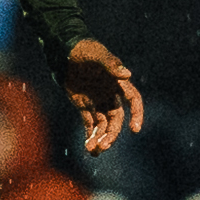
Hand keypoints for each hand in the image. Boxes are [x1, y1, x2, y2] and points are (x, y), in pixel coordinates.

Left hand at [61, 39, 152, 156]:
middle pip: (116, 119)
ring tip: (93, 150)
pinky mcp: (84, 106)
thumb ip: (110, 64)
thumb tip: (127, 75)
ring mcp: (97, 101)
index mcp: (118, 82)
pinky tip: (88, 147)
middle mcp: (110, 94)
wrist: (63, 51)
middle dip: (112, 134)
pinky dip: (90, 135)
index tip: (135, 129)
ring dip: (100, 138)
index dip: (137, 114)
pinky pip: (90, 124)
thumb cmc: (83, 48)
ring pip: (103, 125)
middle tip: (104, 146)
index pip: (133, 100)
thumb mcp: (96, 54)